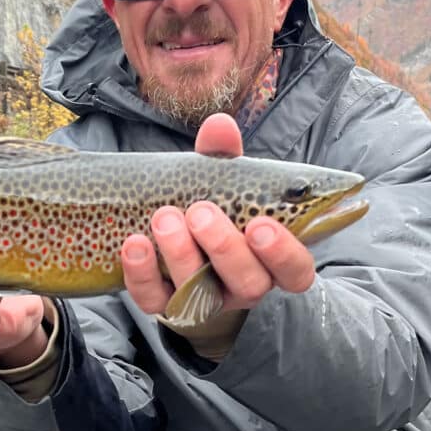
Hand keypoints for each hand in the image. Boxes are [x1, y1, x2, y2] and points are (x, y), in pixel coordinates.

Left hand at [120, 113, 315, 315]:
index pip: (295, 270)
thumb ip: (224, 157)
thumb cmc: (215, 210)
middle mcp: (244, 284)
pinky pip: (155, 299)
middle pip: (249, 282)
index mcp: (271, 258)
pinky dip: (142, 273)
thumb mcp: (223, 183)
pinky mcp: (166, 305)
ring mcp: (206, 300)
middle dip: (225, 247)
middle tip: (201, 212)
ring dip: (181, 253)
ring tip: (165, 216)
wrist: (177, 252)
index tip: (261, 225)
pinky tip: (135, 242)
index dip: (284, 253)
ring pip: (202, 294)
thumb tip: (220, 125)